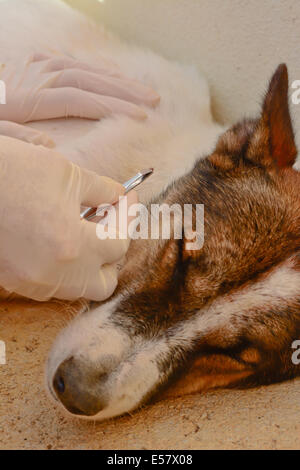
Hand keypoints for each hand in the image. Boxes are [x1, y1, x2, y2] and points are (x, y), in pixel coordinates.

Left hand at [0, 53, 159, 123]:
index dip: (112, 106)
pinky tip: (113, 76)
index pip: (80, 99)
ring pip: (86, 68)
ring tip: (143, 90)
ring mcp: (39, 64)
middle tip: (154, 101)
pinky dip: (97, 70)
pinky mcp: (37, 61)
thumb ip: (18, 139)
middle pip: (89, 80)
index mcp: (32, 97)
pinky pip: (75, 62)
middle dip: (125, 91)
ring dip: (117, 79)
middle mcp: (40, 75)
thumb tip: (49, 148)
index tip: (141, 117)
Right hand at [0, 136, 135, 300]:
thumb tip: (118, 196)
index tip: (127, 198)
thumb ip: (101, 189)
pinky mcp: (15, 280)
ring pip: (79, 286)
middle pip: (105, 282)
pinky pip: (54, 283)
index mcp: (71, 245)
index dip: (127, 217)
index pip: (119, 242)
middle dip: (114, 251)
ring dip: (92, 259)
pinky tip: (62, 235)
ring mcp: (32, 282)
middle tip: (111, 219)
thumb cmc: (10, 169)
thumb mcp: (64, 172)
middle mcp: (54, 274)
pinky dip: (67, 264)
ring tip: (87, 225)